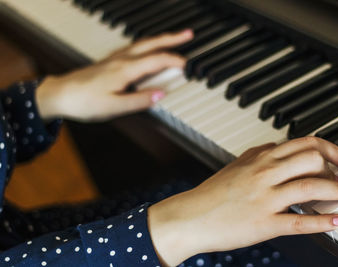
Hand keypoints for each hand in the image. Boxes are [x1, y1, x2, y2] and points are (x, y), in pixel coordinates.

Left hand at [36, 29, 193, 121]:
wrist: (60, 94)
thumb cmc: (84, 101)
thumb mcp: (113, 107)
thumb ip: (138, 100)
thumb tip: (161, 94)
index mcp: (125, 69)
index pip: (157, 60)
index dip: (176, 61)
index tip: (189, 65)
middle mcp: (121, 59)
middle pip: (152, 44)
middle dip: (172, 38)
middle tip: (188, 34)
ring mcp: (115, 58)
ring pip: (143, 43)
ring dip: (161, 39)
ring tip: (174, 38)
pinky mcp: (109, 61)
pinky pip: (133, 47)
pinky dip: (147, 44)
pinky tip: (147, 48)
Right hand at [148, 137, 337, 265]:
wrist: (192, 216)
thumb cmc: (213, 192)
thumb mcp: (237, 165)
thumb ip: (260, 154)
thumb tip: (281, 150)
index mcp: (259, 157)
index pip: (302, 143)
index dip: (328, 148)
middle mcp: (264, 173)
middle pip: (312, 159)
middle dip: (336, 167)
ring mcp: (265, 198)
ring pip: (311, 187)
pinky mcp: (264, 223)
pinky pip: (300, 221)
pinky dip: (324, 222)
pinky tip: (337, 221)